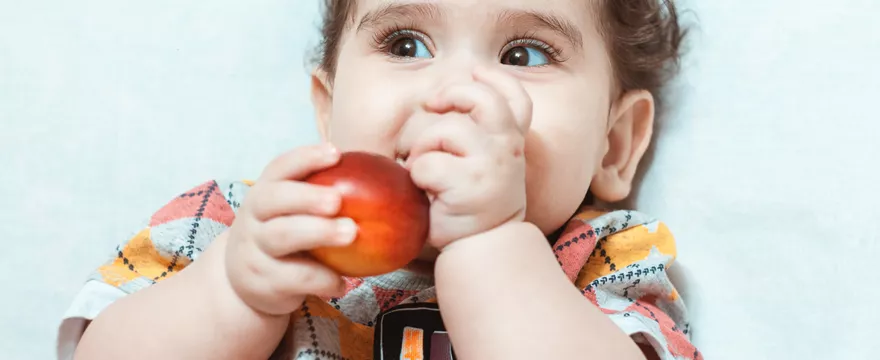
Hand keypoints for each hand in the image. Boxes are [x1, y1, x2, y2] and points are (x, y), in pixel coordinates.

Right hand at [224, 144, 356, 315]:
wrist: (245, 284)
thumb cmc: (285, 238)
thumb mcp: (291, 215)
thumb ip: (322, 197)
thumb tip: (384, 179)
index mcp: (264, 192)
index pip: (279, 168)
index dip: (306, 158)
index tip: (336, 153)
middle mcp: (253, 217)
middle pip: (273, 199)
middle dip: (307, 196)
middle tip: (337, 200)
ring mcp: (254, 250)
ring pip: (281, 236)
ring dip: (318, 232)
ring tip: (351, 233)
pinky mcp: (262, 282)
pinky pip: (293, 278)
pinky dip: (322, 278)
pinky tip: (341, 283)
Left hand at [406, 67, 531, 249]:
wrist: (482, 249)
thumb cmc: (473, 203)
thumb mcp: (485, 164)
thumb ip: (478, 133)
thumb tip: (440, 97)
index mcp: (512, 141)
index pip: (517, 99)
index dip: (495, 78)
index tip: (475, 71)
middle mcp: (508, 148)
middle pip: (481, 98)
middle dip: (450, 93)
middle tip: (432, 105)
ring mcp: (491, 165)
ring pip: (443, 130)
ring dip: (422, 148)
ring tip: (423, 170)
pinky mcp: (468, 185)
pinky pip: (426, 165)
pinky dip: (415, 177)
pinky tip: (424, 193)